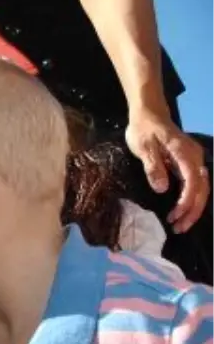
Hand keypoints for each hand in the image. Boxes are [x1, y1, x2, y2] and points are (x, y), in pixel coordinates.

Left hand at [125, 109, 208, 232]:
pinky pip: (195, 184)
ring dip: (193, 208)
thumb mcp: (143, 147)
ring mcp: (194, 160)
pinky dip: (190, 200)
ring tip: (180, 225)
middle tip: (179, 228)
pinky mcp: (189, 164)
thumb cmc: (144, 130)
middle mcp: (195, 157)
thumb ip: (153, 167)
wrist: (149, 114)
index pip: (193, 181)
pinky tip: (181, 212)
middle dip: (192, 210)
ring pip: (201, 188)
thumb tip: (162, 188)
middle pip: (201, 188)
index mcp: (184, 153)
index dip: (186, 201)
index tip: (174, 216)